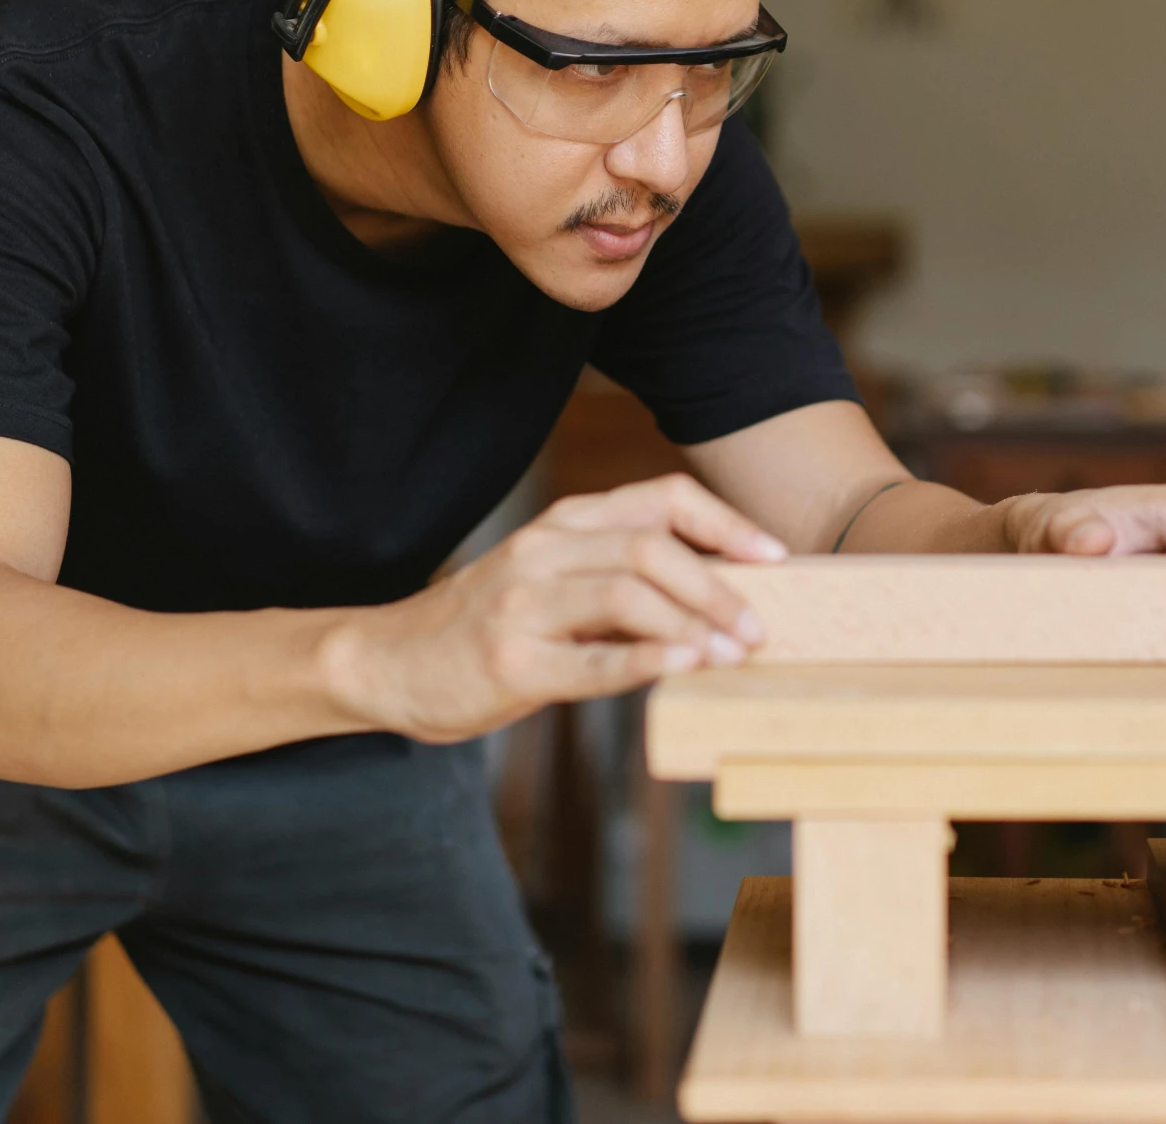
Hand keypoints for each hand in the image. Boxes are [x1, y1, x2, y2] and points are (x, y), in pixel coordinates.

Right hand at [321, 474, 781, 743]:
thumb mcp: (551, 581)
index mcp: (565, 524)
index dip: (726, 524)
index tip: (776, 558)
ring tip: (733, 653)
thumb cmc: (488, 625)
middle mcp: (544, 550)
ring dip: (693, 622)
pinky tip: (683, 667)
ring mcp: (523, 605)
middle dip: (720, 586)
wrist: (388, 662)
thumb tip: (721, 599)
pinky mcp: (509, 662)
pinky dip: (644, 661)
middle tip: (761, 627)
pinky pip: (589, 661)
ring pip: (626, 593)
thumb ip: (619, 578)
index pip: (662, 499)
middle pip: (652, 546)